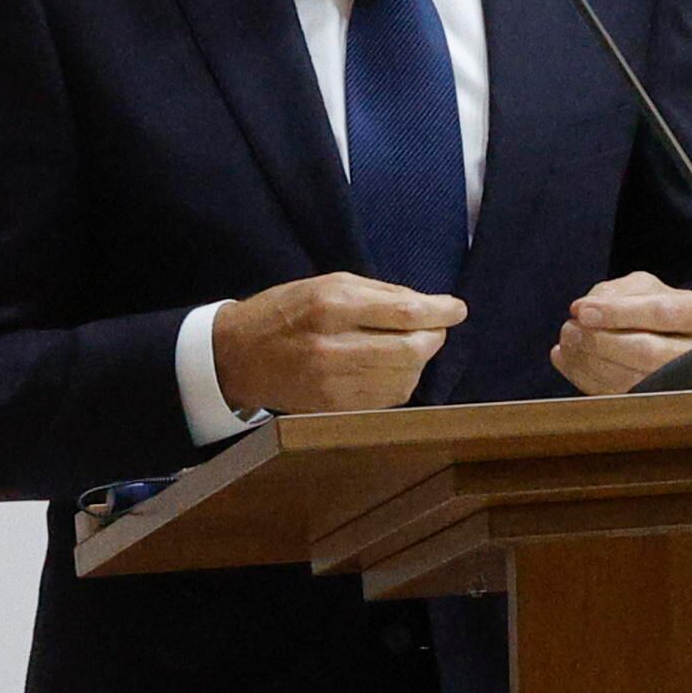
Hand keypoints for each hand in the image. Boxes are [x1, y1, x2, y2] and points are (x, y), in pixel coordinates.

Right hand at [213, 273, 462, 414]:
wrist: (235, 357)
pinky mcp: (334, 408)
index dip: (440, 312)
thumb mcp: (325, 284)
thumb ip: (378, 292)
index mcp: (331, 306)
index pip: (404, 312)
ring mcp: (333, 383)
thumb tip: (428, 304)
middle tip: (435, 329)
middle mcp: (333, 347)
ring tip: (409, 347)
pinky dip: (401, 382)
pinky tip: (391, 368)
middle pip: (411, 350)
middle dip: (433, 338)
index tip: (457, 309)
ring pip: (404, 378)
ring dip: (419, 362)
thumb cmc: (284, 312)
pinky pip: (388, 398)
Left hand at [555, 271, 691, 396]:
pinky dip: (587, 379)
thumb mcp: (654, 289)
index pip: (663, 313)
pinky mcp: (662, 404)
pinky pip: (622, 396)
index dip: (619, 313)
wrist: (690, 345)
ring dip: (589, 361)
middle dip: (600, 341)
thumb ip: (621, 293)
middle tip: (571, 329)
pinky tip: (569, 360)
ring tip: (568, 341)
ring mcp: (687, 385)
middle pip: (648, 351)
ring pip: (633, 379)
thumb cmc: (669, 312)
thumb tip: (584, 309)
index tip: (582, 310)